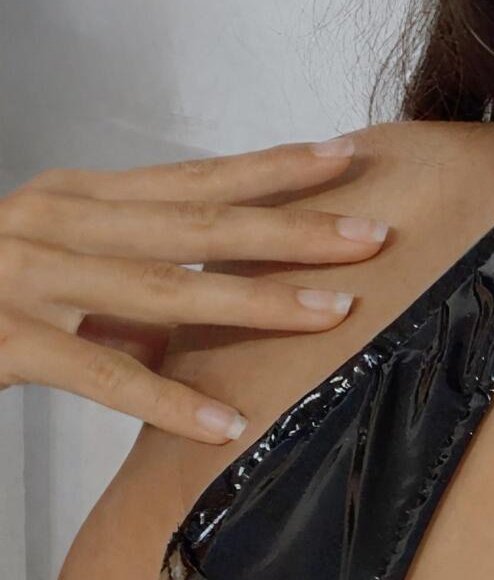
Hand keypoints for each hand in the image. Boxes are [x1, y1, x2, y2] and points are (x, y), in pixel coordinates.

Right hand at [0, 137, 389, 441]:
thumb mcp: (48, 274)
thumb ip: (123, 282)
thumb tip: (209, 309)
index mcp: (70, 197)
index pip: (190, 178)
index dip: (270, 167)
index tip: (346, 157)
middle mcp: (50, 220)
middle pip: (194, 222)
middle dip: (290, 228)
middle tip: (373, 233)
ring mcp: (21, 276)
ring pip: (161, 288)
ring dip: (254, 302)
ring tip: (332, 312)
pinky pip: (96, 374)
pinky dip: (165, 398)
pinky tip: (223, 422)